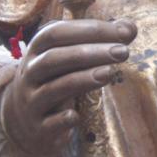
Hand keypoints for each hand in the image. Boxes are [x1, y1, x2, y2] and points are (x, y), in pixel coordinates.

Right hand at [0, 18, 136, 155]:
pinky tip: (77, 116)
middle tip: (123, 52)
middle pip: (54, 58)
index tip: (125, 33)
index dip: (90, 29)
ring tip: (110, 73)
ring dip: (82, 79)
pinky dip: (63, 118)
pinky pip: (48, 123)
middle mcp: (30, 73)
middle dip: (90, 53)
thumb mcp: (72, 56)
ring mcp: (31, 101)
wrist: (27, 120)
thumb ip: (101, 40)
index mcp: (38, 49)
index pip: (57, 33)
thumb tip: (130, 28)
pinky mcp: (38, 127)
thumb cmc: (58, 78)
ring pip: (52, 88)